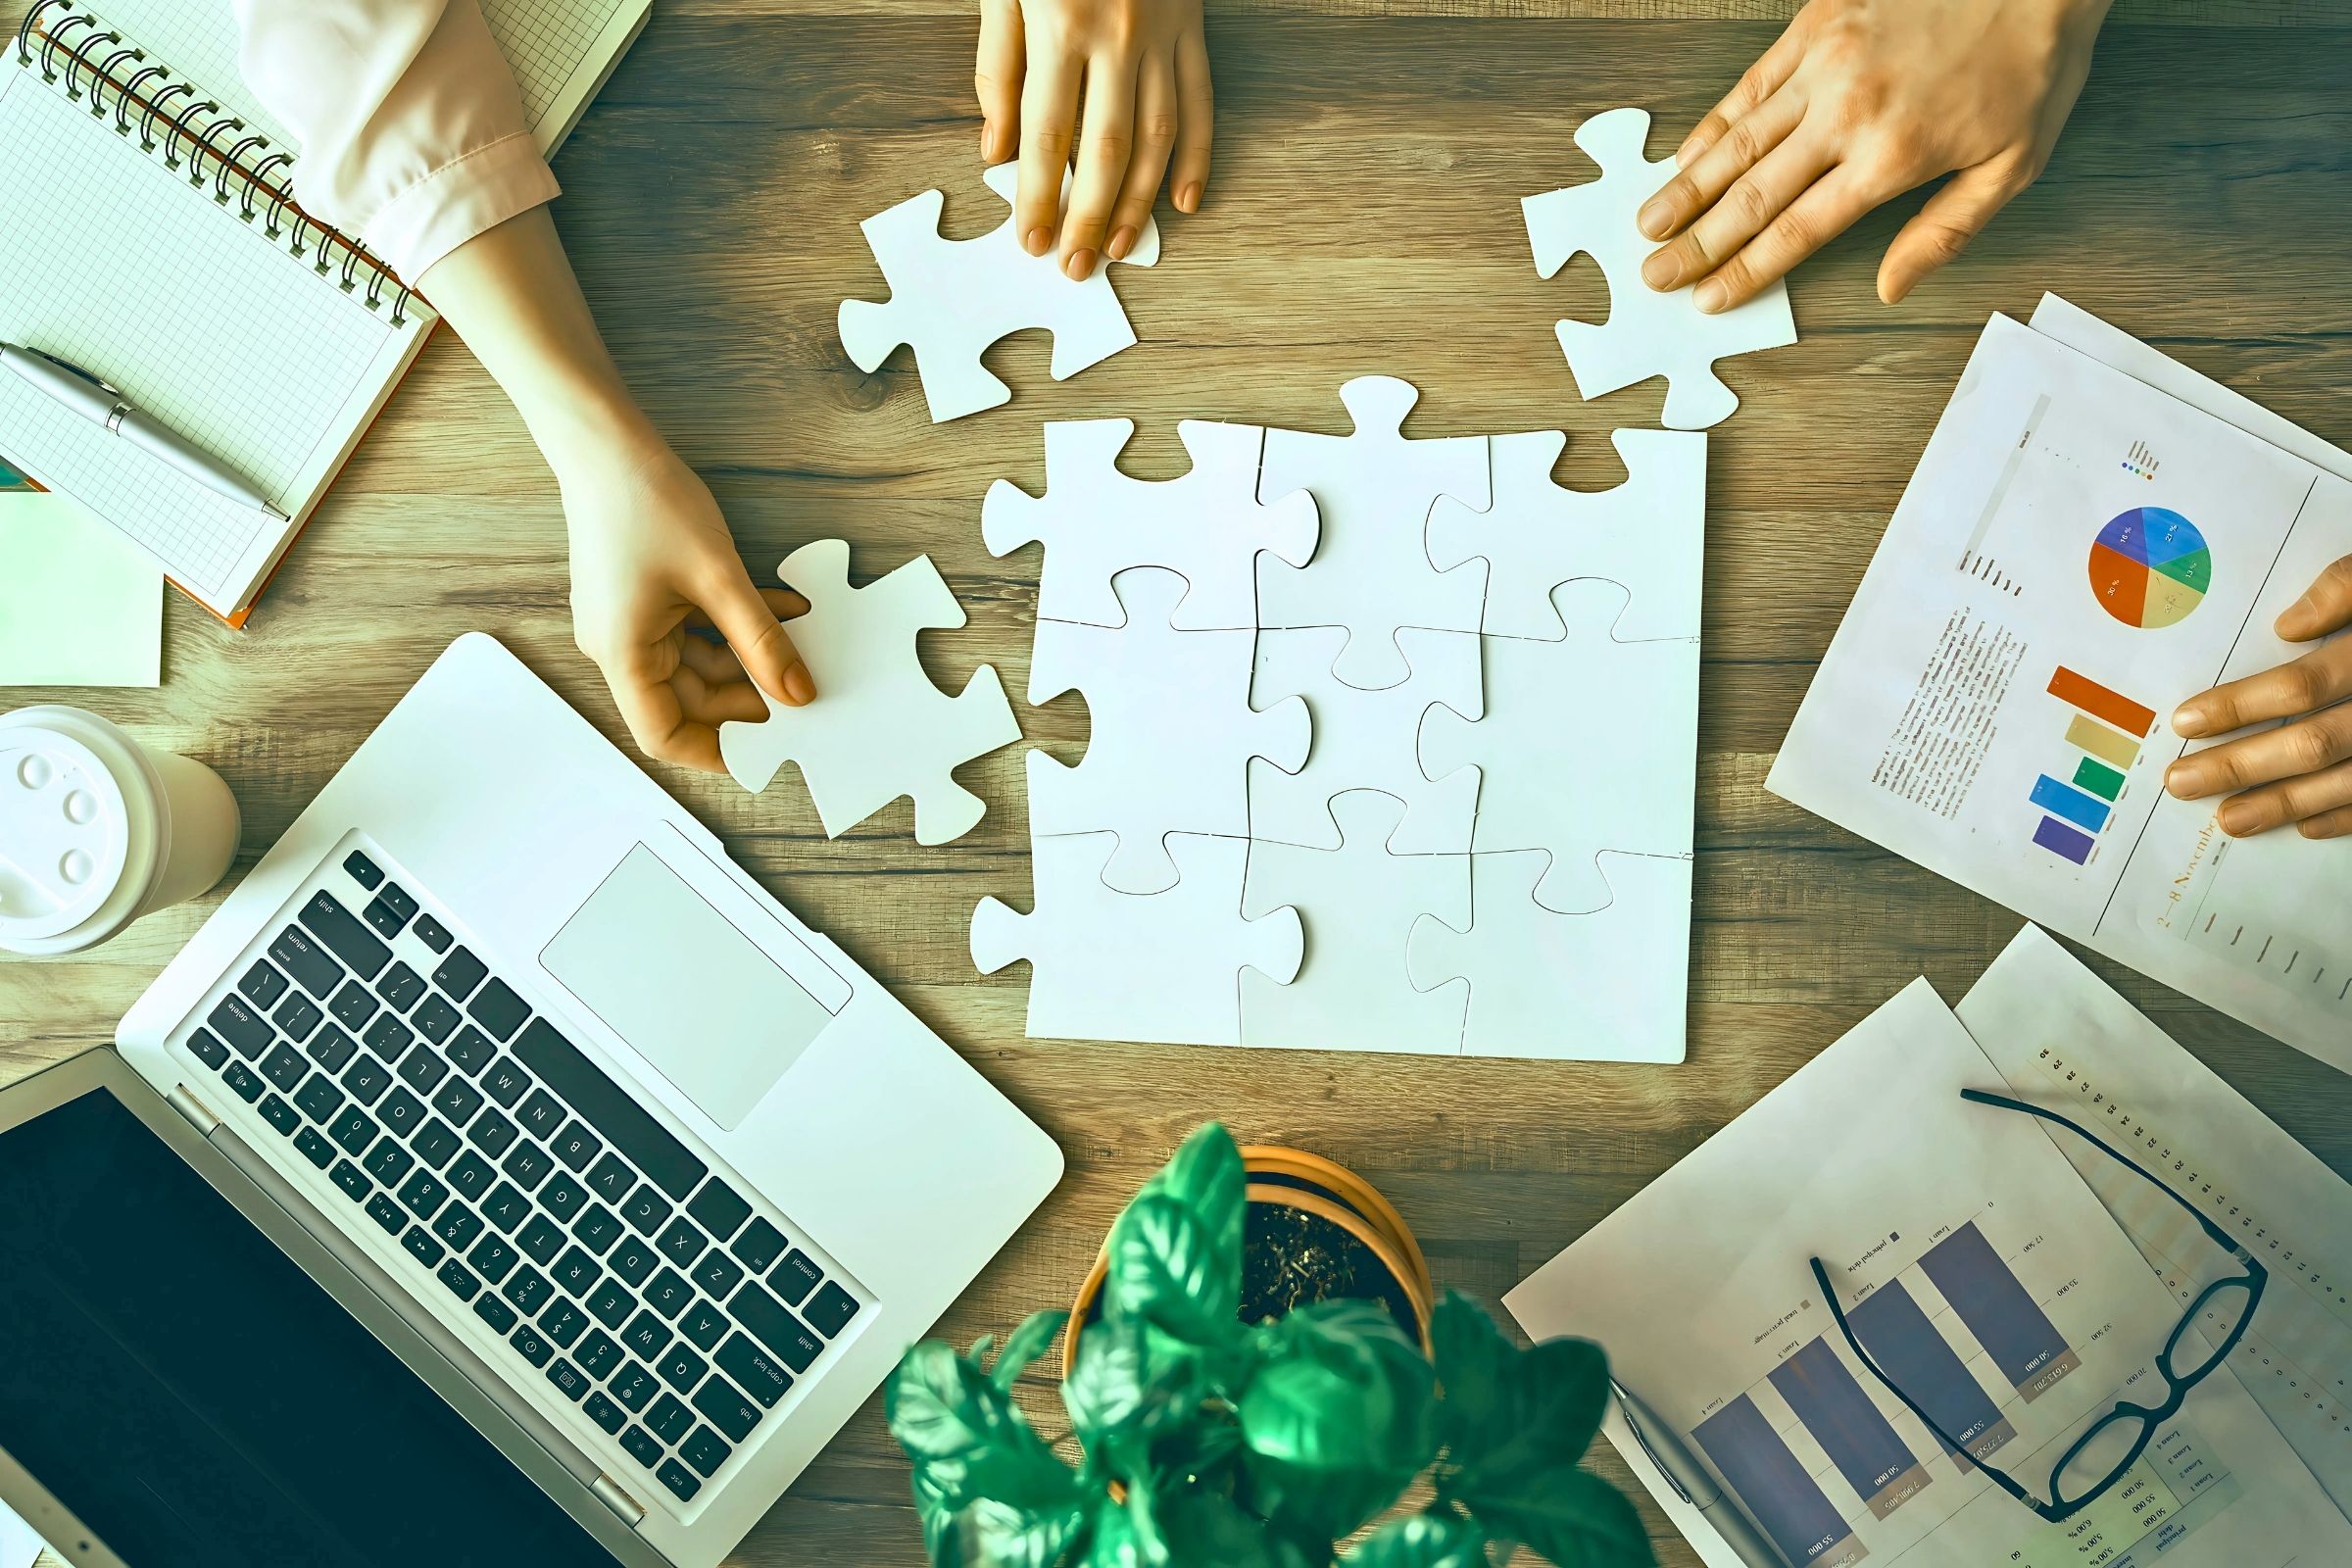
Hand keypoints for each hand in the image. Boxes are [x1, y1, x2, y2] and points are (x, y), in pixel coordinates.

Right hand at [554, 426, 814, 773]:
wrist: (606, 441)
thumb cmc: (644, 501)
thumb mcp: (719, 578)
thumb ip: (761, 642)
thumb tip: (795, 692)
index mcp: (622, 654)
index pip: (664, 735)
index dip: (716, 750)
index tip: (767, 749)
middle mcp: (618, 646)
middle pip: (687, 699)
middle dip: (746, 695)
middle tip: (801, 688)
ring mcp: (629, 621)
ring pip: (697, 662)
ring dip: (747, 654)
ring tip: (798, 637)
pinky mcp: (643, 598)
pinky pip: (694, 629)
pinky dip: (732, 625)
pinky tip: (778, 606)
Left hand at [974, 0, 1211, 279]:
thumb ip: (998, 64)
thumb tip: (996, 146)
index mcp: (1061, 24)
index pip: (1047, 133)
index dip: (1038, 195)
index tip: (1034, 240)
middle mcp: (1117, 35)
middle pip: (1107, 148)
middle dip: (1089, 215)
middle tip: (1077, 263)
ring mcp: (1162, 34)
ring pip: (1157, 135)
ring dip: (1139, 201)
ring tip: (1120, 245)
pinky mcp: (1192, 27)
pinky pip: (1199, 100)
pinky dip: (1197, 155)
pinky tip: (1182, 200)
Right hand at [1634, 0, 2110, 311]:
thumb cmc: (2032, 61)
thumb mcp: (2015, 163)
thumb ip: (1946, 230)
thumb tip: (1892, 287)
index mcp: (1891, 158)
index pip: (1797, 232)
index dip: (1745, 271)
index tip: (1707, 300)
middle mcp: (1845, 114)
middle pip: (1751, 196)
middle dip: (1697, 243)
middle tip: (1654, 276)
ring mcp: (1823, 65)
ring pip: (1737, 142)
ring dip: (1687, 190)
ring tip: (1649, 225)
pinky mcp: (1815, 23)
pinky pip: (1751, 84)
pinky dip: (1714, 124)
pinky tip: (1686, 155)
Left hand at [2165, 556, 2351, 839]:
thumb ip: (2348, 587)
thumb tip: (2288, 625)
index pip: (2303, 685)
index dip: (2241, 705)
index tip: (2186, 721)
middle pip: (2315, 743)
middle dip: (2242, 766)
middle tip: (2182, 782)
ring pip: (2349, 781)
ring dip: (2285, 804)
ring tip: (2229, 819)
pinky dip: (2347, 816)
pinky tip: (2307, 826)